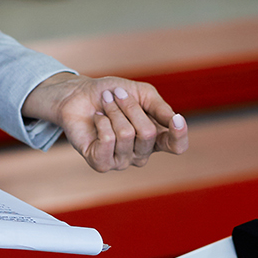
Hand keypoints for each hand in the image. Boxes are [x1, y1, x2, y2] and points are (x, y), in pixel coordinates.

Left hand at [23, 74, 189, 171]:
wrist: (79, 94)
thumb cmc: (112, 94)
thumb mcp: (142, 93)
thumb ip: (160, 108)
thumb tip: (177, 121)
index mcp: (156, 138)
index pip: (176, 146)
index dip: (179, 135)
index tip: (177, 119)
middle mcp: (141, 153)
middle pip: (148, 133)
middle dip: (130, 107)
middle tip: (117, 95)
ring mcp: (121, 161)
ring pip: (126, 134)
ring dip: (113, 111)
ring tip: (104, 105)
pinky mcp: (101, 163)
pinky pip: (107, 141)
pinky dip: (101, 122)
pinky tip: (97, 118)